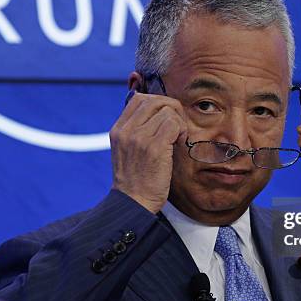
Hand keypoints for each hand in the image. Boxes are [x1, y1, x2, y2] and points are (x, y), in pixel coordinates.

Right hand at [110, 92, 187, 212]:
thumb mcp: (128, 150)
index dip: (159, 104)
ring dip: (179, 122)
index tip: (166, 120)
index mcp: (118, 130)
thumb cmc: (137, 179)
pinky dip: (182, 131)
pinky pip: (174, 124)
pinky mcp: (154, 147)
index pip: (139, 98)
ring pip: (167, 110)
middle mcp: (126, 131)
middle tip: (177, 127)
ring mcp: (139, 138)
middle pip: (155, 100)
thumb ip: (137, 130)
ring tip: (177, 138)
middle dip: (172, 109)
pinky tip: (179, 143)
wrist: (133, 203)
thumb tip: (160, 112)